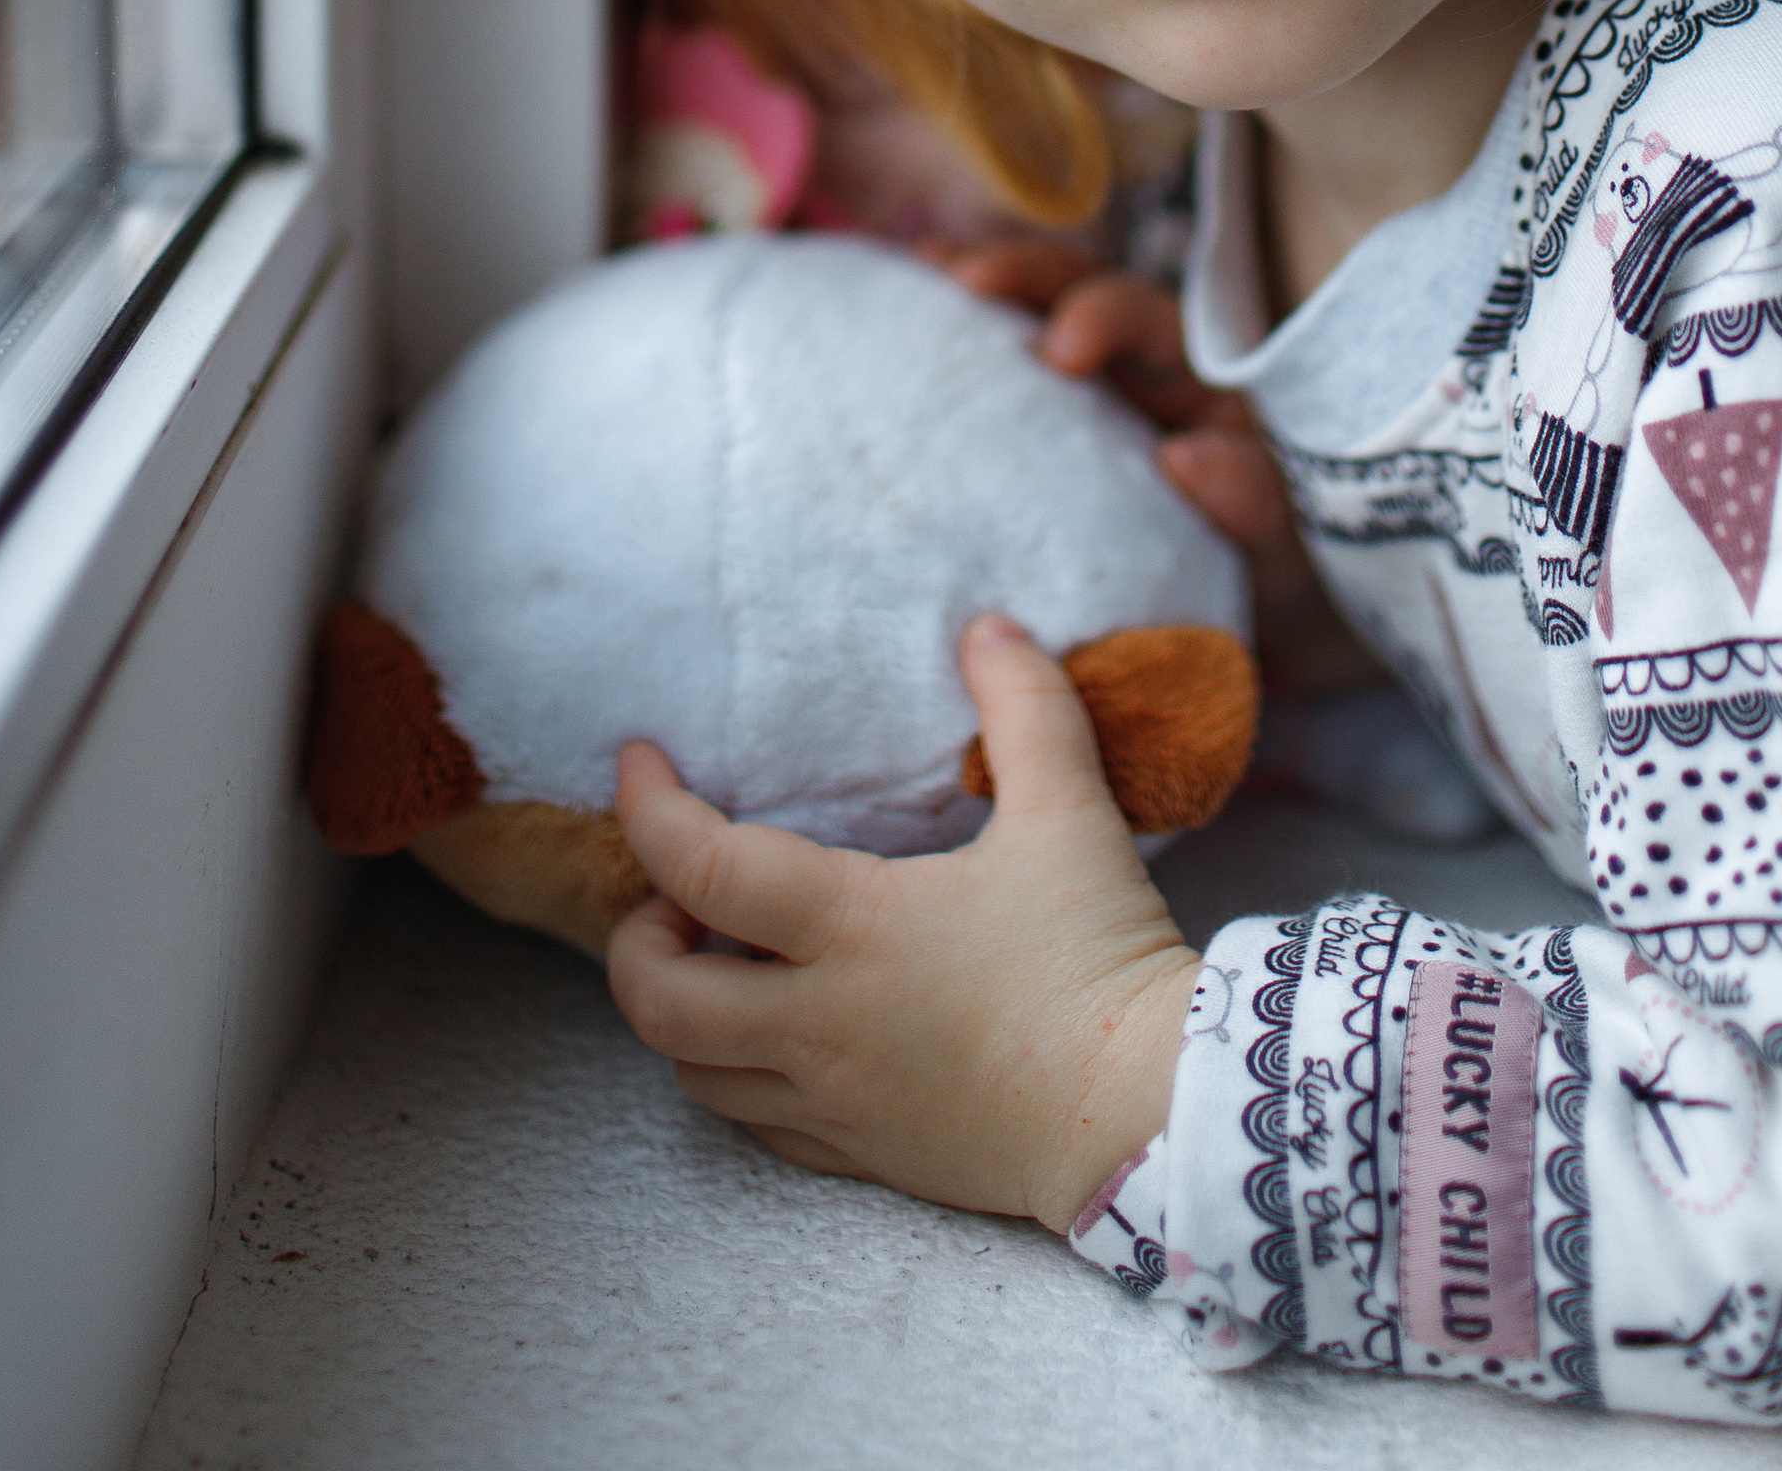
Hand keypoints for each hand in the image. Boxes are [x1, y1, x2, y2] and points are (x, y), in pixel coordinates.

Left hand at [605, 613, 1199, 1232]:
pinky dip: (739, 1075)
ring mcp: (834, 1101)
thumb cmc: (1096, 957)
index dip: (647, 808)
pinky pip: (759, 1127)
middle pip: (656, 1001)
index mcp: (850, 928)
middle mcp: (818, 1024)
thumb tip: (988, 626)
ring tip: (726, 956)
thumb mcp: (1067, 813)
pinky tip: (780, 1032)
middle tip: (680, 892)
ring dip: (683, 1010)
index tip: (637, 762)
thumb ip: (1024, 707)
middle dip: (637, 937)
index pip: (700, 867)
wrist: (1144, 1112)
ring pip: (694, 1072)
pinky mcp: (865, 1155)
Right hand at [951, 254, 1377, 698]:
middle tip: (960, 283)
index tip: (1060, 348)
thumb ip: (1252, 501)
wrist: (1281, 634)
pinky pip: (993, 387)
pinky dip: (947, 351)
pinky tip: (890, 345)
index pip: (1147, 318)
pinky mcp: (1043, 444)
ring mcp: (1086, 402)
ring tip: (908, 284)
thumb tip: (1185, 458)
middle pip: (1073, 289)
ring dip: (968, 296)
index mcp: (1201, 380)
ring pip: (1024, 322)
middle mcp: (1138, 370)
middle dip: (1019, 276)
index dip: (1101, 314)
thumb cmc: (1294, 578)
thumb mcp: (1288, 547)